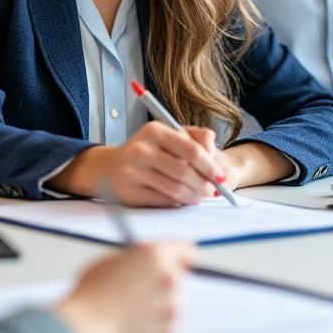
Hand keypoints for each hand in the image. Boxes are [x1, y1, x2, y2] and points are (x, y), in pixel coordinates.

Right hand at [54, 243, 193, 332]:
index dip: (181, 256)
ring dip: (158, 304)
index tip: (181, 261)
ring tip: (131, 309)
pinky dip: (154, 325)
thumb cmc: (90, 295)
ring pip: (171, 302)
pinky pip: (165, 324)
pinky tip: (133, 323)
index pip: (185, 250)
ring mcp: (171, 305)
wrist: (85, 329)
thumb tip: (143, 264)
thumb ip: (135, 260)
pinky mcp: (168, 330)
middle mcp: (168, 277)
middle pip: (176, 276)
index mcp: (155, 254)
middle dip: (162, 282)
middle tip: (142, 289)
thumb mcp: (110, 262)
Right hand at [105, 121, 224, 206]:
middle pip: (184, 172)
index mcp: (155, 130)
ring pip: (175, 189)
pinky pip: (163, 201)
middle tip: (212, 191)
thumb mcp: (171, 135)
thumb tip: (212, 152)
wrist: (112, 166)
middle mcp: (141, 149)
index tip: (220, 177)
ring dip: (194, 196)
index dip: (210, 165)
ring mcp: (133, 172)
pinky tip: (181, 199)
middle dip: (204, 185)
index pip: (191, 149)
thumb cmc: (150, 150)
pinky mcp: (129, 193)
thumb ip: (197, 137)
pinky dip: (177, 202)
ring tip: (200, 196)